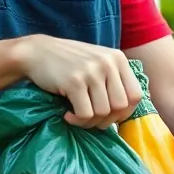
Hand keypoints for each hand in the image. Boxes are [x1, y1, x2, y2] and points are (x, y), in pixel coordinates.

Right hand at [14, 35, 142, 128]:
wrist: (36, 52)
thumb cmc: (68, 62)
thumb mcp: (97, 62)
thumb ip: (114, 80)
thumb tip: (126, 113)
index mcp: (118, 58)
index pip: (136, 95)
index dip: (125, 112)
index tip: (109, 116)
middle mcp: (108, 63)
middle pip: (121, 107)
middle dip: (106, 120)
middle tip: (90, 118)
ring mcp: (92, 71)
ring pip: (103, 113)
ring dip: (89, 122)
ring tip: (77, 115)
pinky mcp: (74, 82)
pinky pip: (85, 114)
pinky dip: (77, 120)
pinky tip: (67, 115)